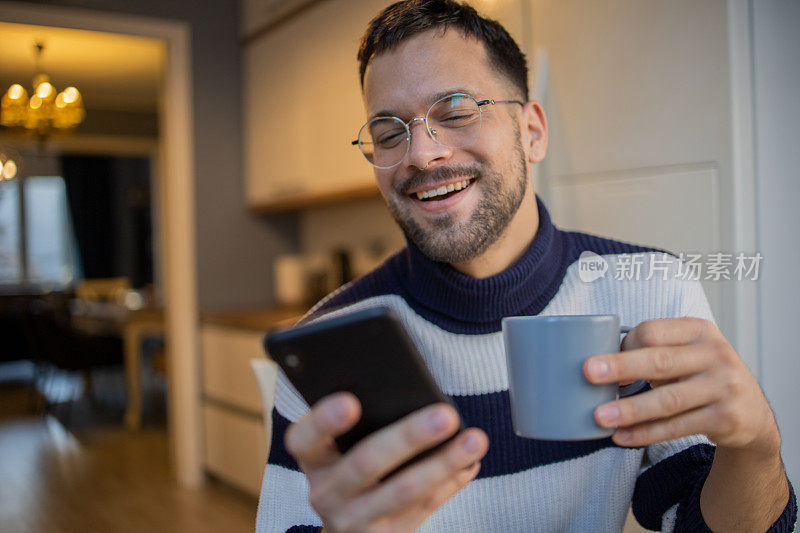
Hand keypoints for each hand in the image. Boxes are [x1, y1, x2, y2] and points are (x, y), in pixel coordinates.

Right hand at [285, 392, 488, 531]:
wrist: (346, 529)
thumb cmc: (349, 466)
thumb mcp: (339, 447)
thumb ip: (363, 422)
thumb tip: (414, 395)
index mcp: (312, 457)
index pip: (305, 438)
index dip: (324, 421)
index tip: (350, 402)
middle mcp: (326, 492)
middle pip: (365, 463)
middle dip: (409, 437)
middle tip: (446, 414)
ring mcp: (353, 520)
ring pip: (403, 491)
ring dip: (443, 463)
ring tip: (476, 439)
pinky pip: (423, 508)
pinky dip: (450, 482)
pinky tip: (470, 462)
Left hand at [583, 318, 780, 455]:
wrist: (751, 413)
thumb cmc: (702, 376)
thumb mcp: (687, 354)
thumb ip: (653, 353)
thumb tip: (598, 365)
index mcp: (698, 330)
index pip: (653, 331)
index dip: (623, 346)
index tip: (597, 362)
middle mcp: (715, 354)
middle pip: (659, 361)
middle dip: (621, 367)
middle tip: (587, 373)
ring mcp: (724, 387)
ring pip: (667, 400)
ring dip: (630, 410)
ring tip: (599, 417)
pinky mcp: (727, 418)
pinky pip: (677, 427)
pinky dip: (646, 433)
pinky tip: (622, 436)